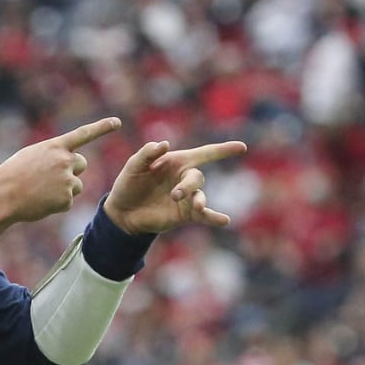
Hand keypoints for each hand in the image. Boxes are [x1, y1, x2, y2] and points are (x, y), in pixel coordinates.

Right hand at [0, 117, 121, 224]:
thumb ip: (52, 154)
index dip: (102, 127)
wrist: (3, 196)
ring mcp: (67, 180)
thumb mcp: (31, 155)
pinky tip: (41, 202)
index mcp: (55, 146)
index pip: (83, 134)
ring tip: (42, 191)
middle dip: (72, 170)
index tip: (117, 122)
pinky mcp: (66, 199)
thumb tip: (67, 163)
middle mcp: (65, 160)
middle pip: (82, 164)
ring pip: (76, 185)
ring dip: (64, 189)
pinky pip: (68, 202)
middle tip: (51, 178)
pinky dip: (57, 204)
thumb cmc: (12, 175)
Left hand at [103, 138, 246, 234]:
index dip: (222, 150)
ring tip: (197, 208)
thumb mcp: (133, 166)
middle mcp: (185, 178)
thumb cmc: (128, 184)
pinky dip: (214, 217)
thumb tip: (165, 144)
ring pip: (200, 196)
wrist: (123, 212)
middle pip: (197, 177)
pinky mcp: (185, 214)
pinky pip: (203, 216)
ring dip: (199, 201)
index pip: (204, 153)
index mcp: (177, 162)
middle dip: (188, 185)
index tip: (241, 148)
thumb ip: (147, 154)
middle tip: (175, 195)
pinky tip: (225, 220)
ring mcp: (187, 197)